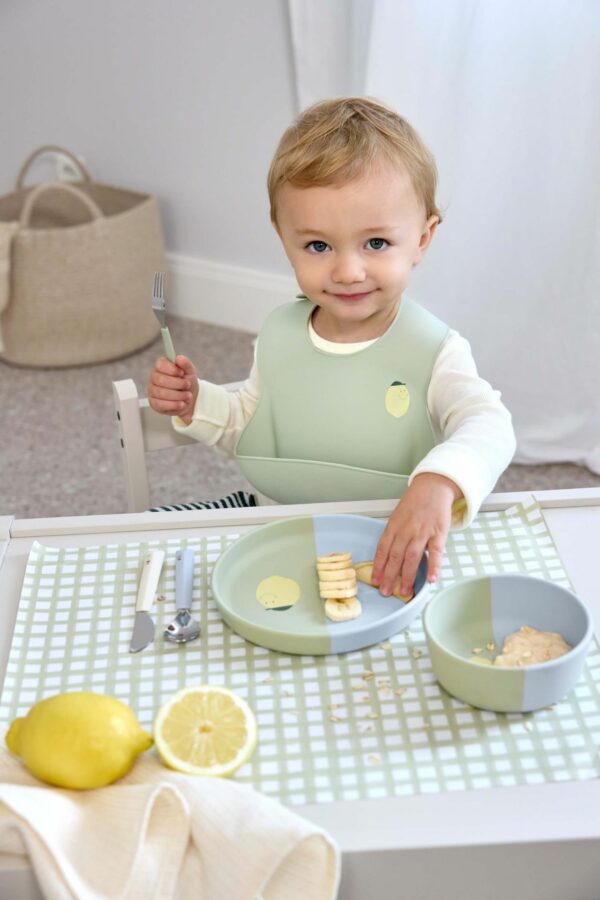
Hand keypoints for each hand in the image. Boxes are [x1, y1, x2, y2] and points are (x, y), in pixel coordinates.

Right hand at [147, 354, 198, 423]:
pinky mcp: (154, 403)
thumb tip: (179, 358)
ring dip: (178, 395)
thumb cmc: (187, 382)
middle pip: (160, 379)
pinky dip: (174, 405)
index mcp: (161, 367)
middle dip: (178, 383)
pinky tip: (181, 403)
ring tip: (188, 396)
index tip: (182, 373)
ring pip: (161, 393)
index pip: (160, 364)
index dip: (172, 369)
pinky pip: (161, 404)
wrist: (189, 399)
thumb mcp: (190, 372)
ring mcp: (152, 391)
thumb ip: (185, 364)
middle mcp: (154, 378)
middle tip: (188, 385)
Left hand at [371, 474, 461, 596]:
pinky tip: (431, 579)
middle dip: (389, 576)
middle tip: (386, 592)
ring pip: (412, 558)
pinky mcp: (438, 533)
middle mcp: (406, 531)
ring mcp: (422, 532)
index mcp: (393, 527)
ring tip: (405, 591)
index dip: (378, 566)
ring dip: (408, 576)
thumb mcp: (397, 516)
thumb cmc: (414, 503)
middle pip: (395, 557)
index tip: (375, 581)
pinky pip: (436, 552)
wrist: (432, 487)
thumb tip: (387, 555)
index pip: (382, 549)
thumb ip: (393, 535)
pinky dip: (433, 566)